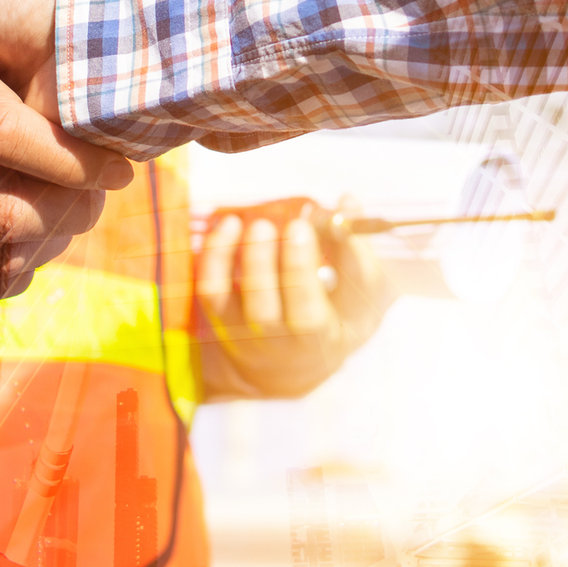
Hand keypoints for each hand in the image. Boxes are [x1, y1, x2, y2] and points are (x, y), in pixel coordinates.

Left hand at [196, 197, 388, 398]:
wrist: (290, 365)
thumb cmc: (334, 318)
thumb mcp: (359, 296)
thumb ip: (355, 250)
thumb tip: (347, 201)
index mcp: (319, 341)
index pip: (307, 316)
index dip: (300, 270)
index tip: (303, 227)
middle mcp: (276, 343)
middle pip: (265, 311)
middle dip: (272, 262)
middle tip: (286, 223)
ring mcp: (244, 332)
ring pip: (231, 300)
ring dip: (243, 257)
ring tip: (258, 222)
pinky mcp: (220, 318)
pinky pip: (209, 289)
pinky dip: (214, 255)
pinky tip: (229, 225)